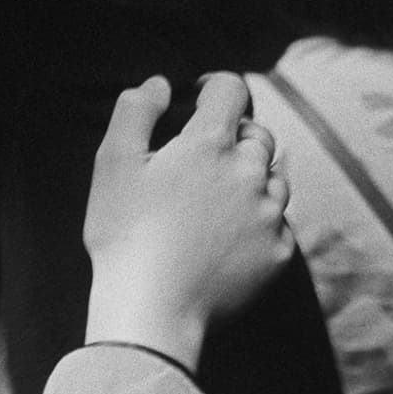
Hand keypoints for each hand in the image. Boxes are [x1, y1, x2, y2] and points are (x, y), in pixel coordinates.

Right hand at [82, 73, 293, 372]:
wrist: (152, 308)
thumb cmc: (124, 232)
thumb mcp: (113, 161)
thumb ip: (135, 111)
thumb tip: (160, 84)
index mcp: (209, 143)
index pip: (231, 90)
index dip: (214, 86)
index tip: (198, 98)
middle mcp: (249, 172)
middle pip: (257, 134)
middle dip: (232, 135)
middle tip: (199, 157)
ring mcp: (269, 214)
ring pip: (275, 176)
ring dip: (252, 175)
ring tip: (216, 196)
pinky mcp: (279, 253)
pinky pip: (279, 221)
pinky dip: (259, 218)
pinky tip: (227, 234)